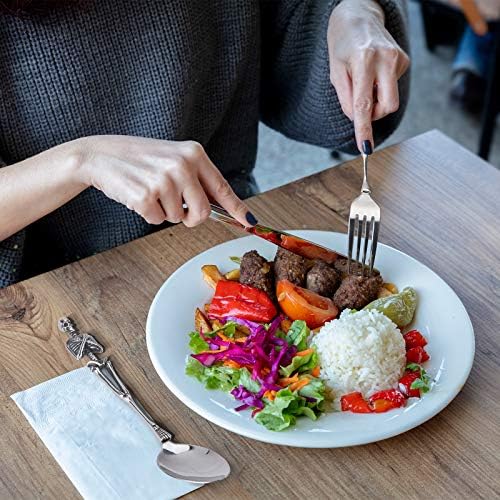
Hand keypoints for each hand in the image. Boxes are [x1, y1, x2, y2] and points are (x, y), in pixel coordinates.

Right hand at [75, 135, 255, 226]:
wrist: (101, 155)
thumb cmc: (140, 159)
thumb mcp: (173, 159)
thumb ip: (196, 179)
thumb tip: (218, 207)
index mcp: (194, 154)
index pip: (222, 187)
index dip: (237, 208)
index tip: (249, 221)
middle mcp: (182, 165)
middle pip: (203, 212)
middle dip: (190, 217)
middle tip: (175, 205)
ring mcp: (164, 180)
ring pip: (178, 218)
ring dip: (164, 211)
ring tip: (150, 190)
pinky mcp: (145, 196)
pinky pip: (157, 220)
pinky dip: (148, 214)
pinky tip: (138, 195)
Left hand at [327, 0, 409, 150]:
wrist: (358, 17)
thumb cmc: (342, 45)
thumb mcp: (335, 72)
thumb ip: (345, 99)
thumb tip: (357, 119)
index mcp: (364, 61)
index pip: (364, 104)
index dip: (364, 128)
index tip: (365, 147)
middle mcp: (385, 59)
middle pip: (387, 106)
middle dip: (374, 114)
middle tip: (361, 104)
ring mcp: (398, 59)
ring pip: (390, 100)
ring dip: (376, 100)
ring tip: (364, 80)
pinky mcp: (404, 61)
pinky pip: (392, 88)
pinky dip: (380, 87)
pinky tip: (373, 71)